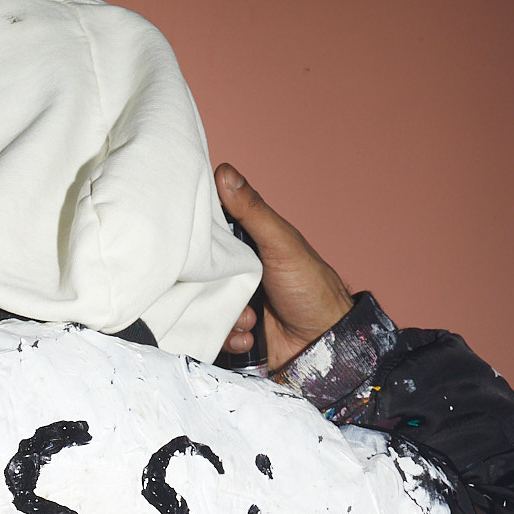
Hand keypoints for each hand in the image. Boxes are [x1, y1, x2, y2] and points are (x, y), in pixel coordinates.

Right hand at [215, 164, 353, 372]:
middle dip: (210, 289)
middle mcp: (238, 274)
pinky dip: (231, 338)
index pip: (211, 235)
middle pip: (201, 276)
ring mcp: (236, 303)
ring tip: (250, 318)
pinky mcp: (235, 332)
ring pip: (205, 308)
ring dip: (226, 317)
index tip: (191, 242)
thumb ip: (252, 210)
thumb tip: (225, 172)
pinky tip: (251, 336)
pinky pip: (215, 335)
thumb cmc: (311, 286)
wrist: (323, 341)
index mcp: (247, 246)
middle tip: (228, 291)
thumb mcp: (281, 243)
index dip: (199, 238)